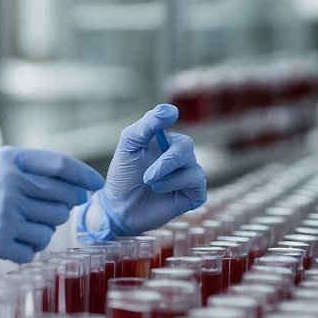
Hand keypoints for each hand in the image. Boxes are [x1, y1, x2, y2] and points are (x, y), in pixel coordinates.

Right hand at [0, 146, 103, 284]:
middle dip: (58, 210)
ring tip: (13, 228)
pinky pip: (34, 249)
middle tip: (35, 215)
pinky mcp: (0, 240)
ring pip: (51, 228)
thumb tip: (75, 188)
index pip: (60, 165)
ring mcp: (6, 212)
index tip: (95, 186)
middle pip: (62, 199)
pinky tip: (5, 244)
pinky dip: (24, 251)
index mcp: (8, 160)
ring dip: (39, 232)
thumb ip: (28, 172)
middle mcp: (10, 183)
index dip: (83, 176)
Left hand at [94, 104, 206, 235]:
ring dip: (168, 177)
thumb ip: (147, 125)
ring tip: (151, 185)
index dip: (166, 120)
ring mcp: (188, 174)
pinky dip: (178, 186)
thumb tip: (172, 109)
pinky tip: (162, 192)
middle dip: (166, 162)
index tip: (165, 121)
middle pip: (186, 146)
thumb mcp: (129, 146)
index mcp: (165, 140)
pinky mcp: (193, 193)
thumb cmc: (123, 176)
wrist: (120, 208)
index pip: (173, 124)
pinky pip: (198, 184)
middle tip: (148, 177)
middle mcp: (180, 155)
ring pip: (192, 168)